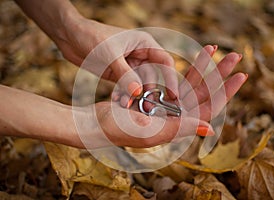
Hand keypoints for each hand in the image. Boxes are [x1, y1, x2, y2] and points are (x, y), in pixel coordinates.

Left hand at [55, 17, 178, 106]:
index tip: (173, 95)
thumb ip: (125, 74)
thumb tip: (138, 93)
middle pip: (151, 77)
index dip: (170, 78)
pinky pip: (126, 88)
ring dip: (134, 96)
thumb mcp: (110, 55)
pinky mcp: (118, 74)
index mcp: (144, 44)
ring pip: (138, 85)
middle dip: (148, 92)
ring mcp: (129, 66)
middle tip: (146, 108)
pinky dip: (124, 95)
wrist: (70, 36)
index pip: (164, 62)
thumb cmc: (91, 36)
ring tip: (125, 105)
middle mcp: (139, 55)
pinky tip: (118, 101)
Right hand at [79, 46, 246, 147]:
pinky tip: (195, 57)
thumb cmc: (118, 129)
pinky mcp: (158, 96)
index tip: (240, 75)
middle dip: (220, 73)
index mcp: (179, 126)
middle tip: (235, 55)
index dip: (225, 92)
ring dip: (204, 67)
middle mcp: (177, 116)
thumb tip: (211, 129)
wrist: (96, 124)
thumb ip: (180, 128)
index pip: (209, 108)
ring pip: (192, 83)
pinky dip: (184, 68)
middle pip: (205, 92)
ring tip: (214, 48)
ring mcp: (168, 105)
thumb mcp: (150, 131)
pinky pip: (176, 80)